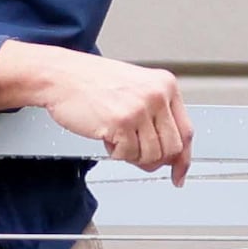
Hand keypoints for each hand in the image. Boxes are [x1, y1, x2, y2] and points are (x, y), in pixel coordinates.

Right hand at [0, 42, 191, 182]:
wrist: (61, 75)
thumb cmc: (91, 82)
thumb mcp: (135, 88)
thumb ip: (156, 114)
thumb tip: (169, 151)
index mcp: (165, 85)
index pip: (186, 131)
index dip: (183, 159)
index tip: (179, 173)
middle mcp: (157, 95)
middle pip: (172, 148)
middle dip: (154, 160)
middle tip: (137, 156)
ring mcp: (139, 109)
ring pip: (152, 155)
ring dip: (133, 156)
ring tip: (117, 140)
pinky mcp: (121, 122)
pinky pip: (129, 155)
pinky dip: (116, 154)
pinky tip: (107, 137)